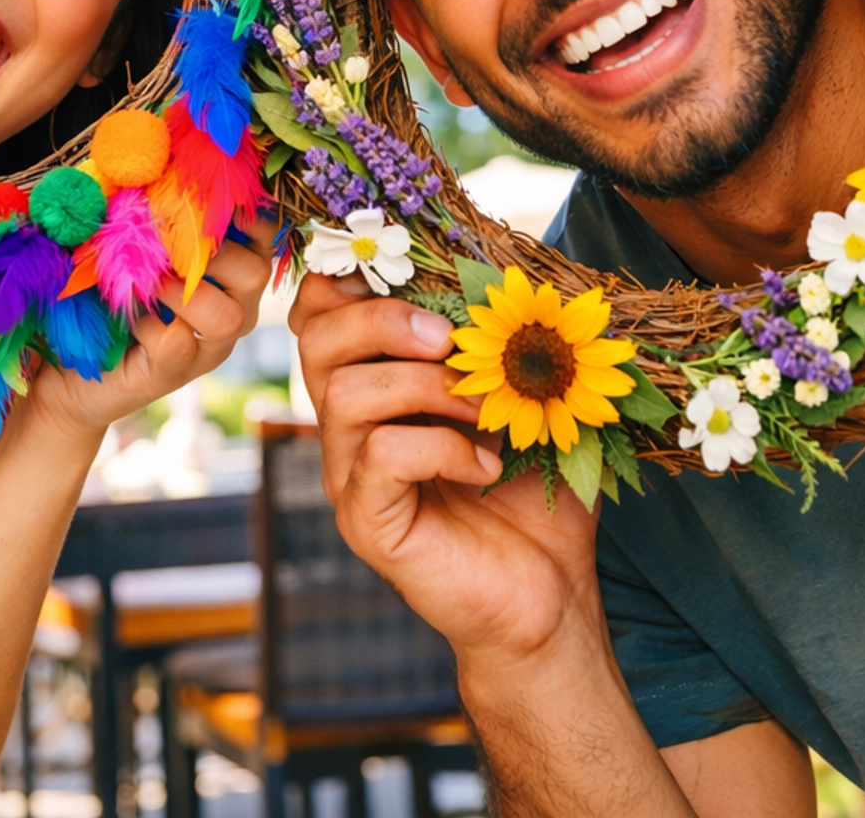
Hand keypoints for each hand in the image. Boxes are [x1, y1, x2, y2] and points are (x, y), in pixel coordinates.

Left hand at [29, 217, 273, 441]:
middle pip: (256, 272)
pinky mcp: (175, 372)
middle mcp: (232, 306)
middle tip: (171, 247)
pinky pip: (179, 344)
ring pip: (230, 317)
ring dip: (185, 292)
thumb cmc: (103, 293)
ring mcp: (208, 346)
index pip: (263, 234)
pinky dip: (150, 324)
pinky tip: (129, 319)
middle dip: (215, 252)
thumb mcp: (127, 242)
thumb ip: (149, 208)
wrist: (68, 370)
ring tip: (151, 284)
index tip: (218, 198)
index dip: (249, 213)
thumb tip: (152, 158)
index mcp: (228, 268)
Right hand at [293, 274, 601, 671]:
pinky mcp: (367, 522)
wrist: (550, 597)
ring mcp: (349, 476)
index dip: (354, 279)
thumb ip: (502, 333)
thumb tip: (505, 266)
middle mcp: (346, 425)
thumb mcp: (525, 394)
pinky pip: (381, 455)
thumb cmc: (537, 490)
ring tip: (484, 408)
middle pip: (315, 336)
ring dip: (425, 385)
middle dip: (385, 319)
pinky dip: (442, 446)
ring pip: (344, 393)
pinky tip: (484, 466)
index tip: (420, 278)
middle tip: (449, 339)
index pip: (318, 308)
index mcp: (373, 380)